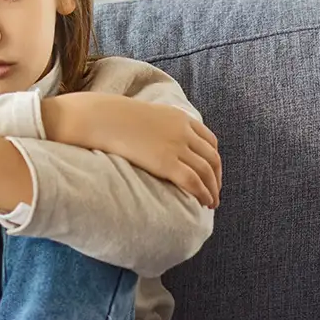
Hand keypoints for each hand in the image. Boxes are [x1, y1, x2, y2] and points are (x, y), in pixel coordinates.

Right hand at [44, 93, 222, 208]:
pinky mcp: (167, 162)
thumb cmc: (115, 119)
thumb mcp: (147, 116)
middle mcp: (183, 131)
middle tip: (215, 193)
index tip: (213, 173)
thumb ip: (160, 127)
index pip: (210, 141)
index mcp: (181, 118)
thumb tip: (155, 142)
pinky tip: (203, 203)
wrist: (103, 118)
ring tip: (211, 203)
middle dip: (217, 178)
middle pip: (212, 158)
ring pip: (207, 172)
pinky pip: (194, 181)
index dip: (214, 160)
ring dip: (212, 190)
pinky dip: (203, 193)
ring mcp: (177, 146)